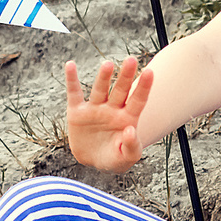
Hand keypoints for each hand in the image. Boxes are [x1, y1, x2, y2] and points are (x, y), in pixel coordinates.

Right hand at [64, 56, 151, 172]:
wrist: (93, 161)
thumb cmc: (115, 158)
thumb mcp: (127, 158)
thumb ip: (131, 146)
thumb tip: (130, 130)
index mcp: (127, 118)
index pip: (138, 100)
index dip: (144, 87)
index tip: (150, 72)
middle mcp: (112, 109)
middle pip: (120, 90)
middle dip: (126, 76)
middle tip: (131, 60)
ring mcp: (95, 108)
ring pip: (100, 89)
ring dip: (103, 77)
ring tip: (108, 65)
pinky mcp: (77, 112)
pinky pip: (74, 93)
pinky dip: (71, 79)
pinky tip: (70, 65)